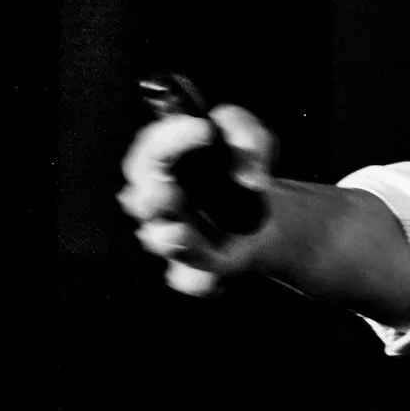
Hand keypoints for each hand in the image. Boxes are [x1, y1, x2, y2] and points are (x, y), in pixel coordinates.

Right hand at [118, 104, 276, 295]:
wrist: (268, 216)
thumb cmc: (244, 170)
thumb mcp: (252, 140)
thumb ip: (243, 131)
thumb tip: (244, 159)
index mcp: (166, 166)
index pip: (150, 150)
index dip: (168, 138)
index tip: (203, 129)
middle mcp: (162, 202)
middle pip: (141, 199)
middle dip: (152, 195)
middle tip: (170, 190)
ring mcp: (175, 238)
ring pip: (160, 241)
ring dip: (169, 239)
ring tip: (179, 234)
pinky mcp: (193, 271)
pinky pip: (188, 280)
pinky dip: (199, 281)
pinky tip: (216, 280)